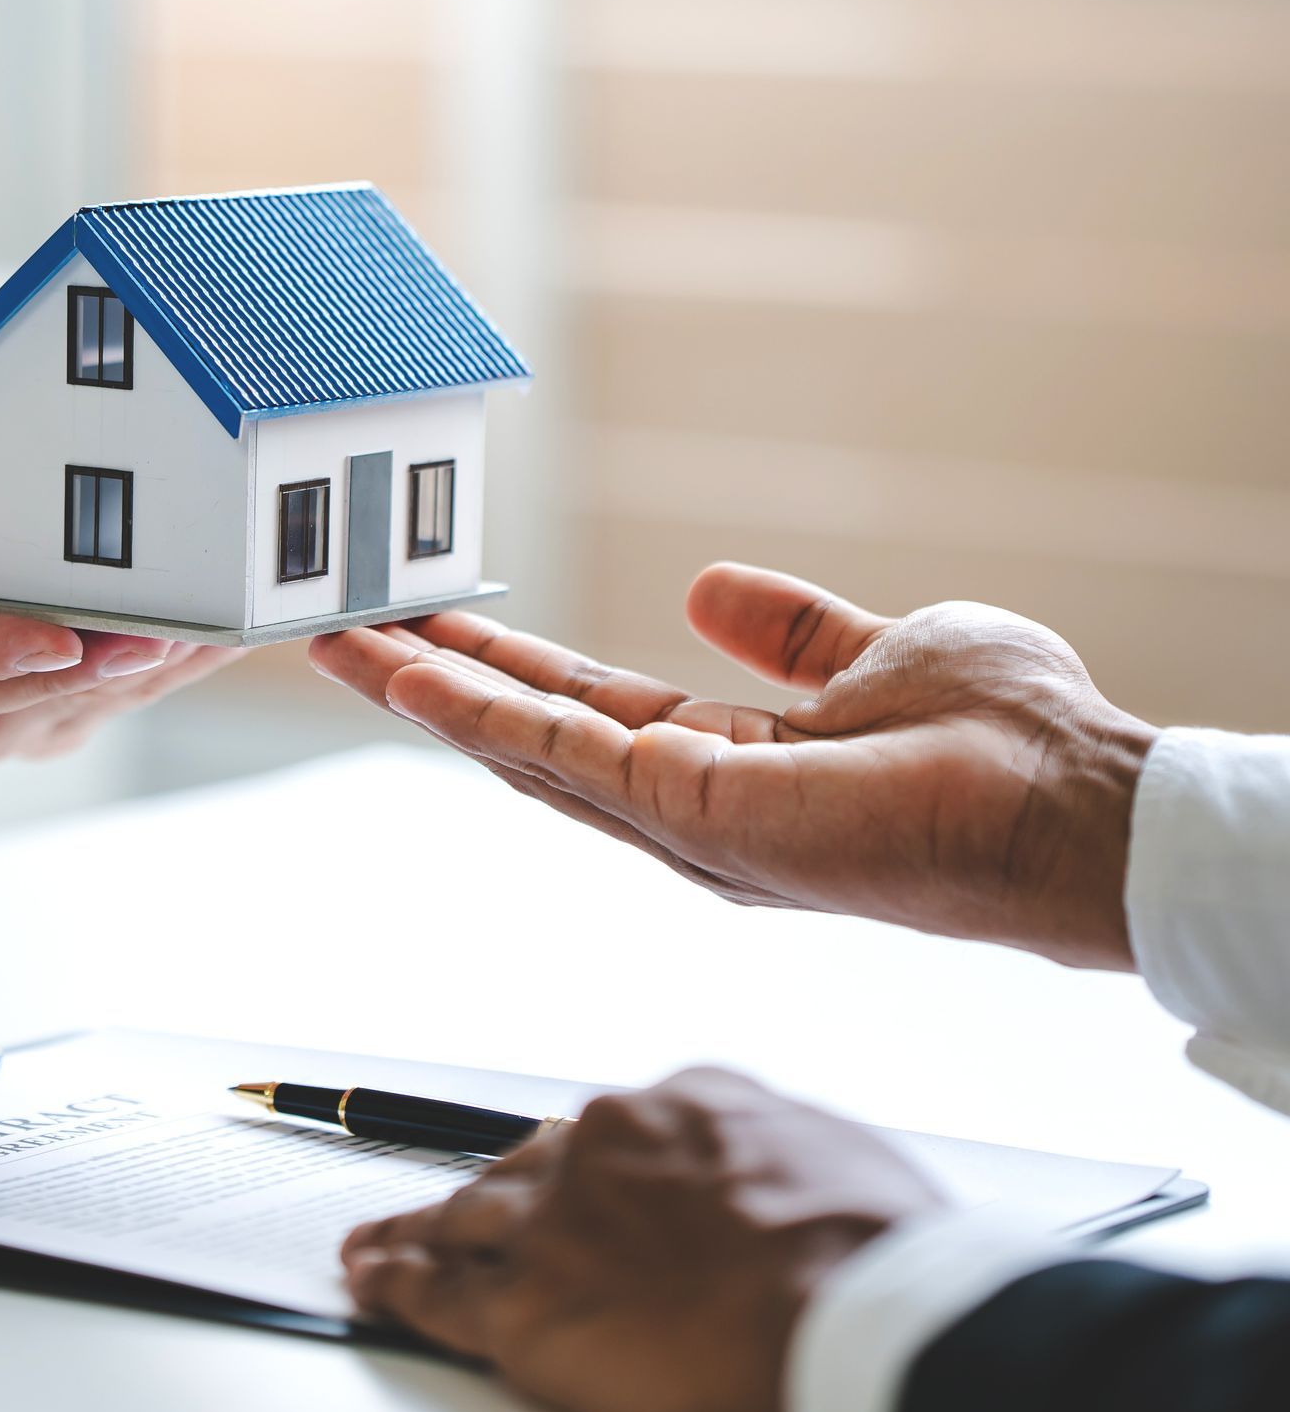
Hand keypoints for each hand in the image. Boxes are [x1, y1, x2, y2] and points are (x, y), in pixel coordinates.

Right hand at [311, 565, 1157, 967]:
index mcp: (733, 769)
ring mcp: (690, 824)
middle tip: (341, 633)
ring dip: (434, 697)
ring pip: (530, 754)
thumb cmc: (1010, 740)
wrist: (1070, 799)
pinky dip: (485, 720)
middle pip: (535, 742)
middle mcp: (696, 810)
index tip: (433, 622)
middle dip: (436, 686)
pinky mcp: (698, 818)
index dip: (508, 669)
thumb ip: (789, 632)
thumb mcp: (875, 650)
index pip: (592, 714)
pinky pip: (568, 760)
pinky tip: (422, 680)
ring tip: (347, 644)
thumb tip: (712, 587)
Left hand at [343, 1068, 936, 1411]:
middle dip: (487, 1190)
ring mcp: (554, 1224)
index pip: (607, 1134)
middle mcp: (599, 1146)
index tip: (570, 1181)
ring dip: (417, 1230)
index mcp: (675, 1105)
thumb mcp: (825, 1150)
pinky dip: (396, 1285)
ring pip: (463, 1218)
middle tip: (446, 1205)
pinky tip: (371, 1282)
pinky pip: (438, 1294)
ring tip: (379, 1241)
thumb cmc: (866, 1243)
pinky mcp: (526, 1308)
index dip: (582, 1167)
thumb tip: (759, 1170)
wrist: (845, 1303)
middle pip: (521, 1166)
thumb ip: (765, 1149)